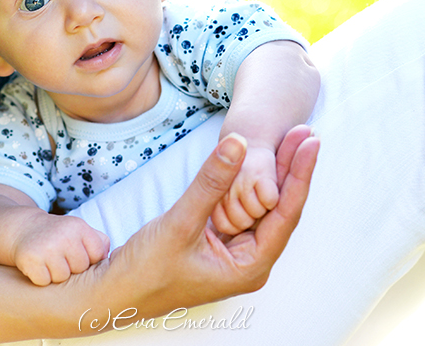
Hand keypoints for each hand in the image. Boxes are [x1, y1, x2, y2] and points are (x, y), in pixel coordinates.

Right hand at [12, 211, 109, 285]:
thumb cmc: (59, 235)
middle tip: (60, 257)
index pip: (98, 255)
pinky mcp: (30, 259)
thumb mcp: (80, 230)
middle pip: (80, 268)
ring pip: (62, 277)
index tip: (77, 253)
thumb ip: (100, 242)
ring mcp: (46, 247)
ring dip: (56, 274)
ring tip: (50, 261)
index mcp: (79, 227)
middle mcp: (64, 235)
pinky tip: (38, 266)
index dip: (89, 259)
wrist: (24, 229)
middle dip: (72, 267)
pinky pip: (44, 281)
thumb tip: (114, 259)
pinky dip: (41, 278)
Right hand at [93, 125, 317, 318]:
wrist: (114, 293)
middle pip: (278, 208)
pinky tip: (255, 161)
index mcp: (249, 267)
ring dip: (272, 173)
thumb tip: (238, 143)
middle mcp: (248, 262)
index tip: (311, 142)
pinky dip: (248, 184)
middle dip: (290, 169)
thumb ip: (211, 183)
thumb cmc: (144, 271)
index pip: (285, 214)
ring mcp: (234, 254)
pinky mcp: (218, 244)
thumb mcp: (179, 223)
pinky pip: (241, 209)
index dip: (300, 175)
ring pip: (261, 206)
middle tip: (304, 131)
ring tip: (289, 138)